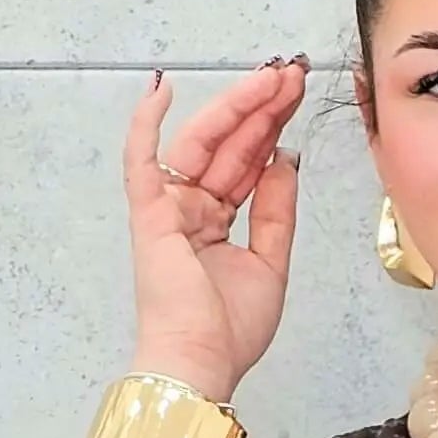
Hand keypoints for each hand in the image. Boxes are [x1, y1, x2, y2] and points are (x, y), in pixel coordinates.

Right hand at [122, 55, 307, 404]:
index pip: (248, 164)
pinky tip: (163, 89)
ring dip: (234, 108)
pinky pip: (140, 161)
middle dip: (262, 109)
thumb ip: (276, 211)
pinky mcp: (149, 214)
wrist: (201, 362)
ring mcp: (169, 209)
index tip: (297, 97)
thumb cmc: (228, 331)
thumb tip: (284, 160)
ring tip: (269, 78)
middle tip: (293, 75)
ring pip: (201, 144)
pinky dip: (145, 125)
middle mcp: (192, 211)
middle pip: (230, 147)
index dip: (272, 129)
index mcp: (217, 224)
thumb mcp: (271, 264)